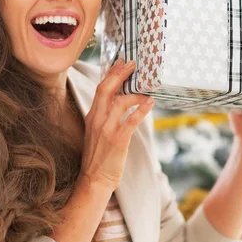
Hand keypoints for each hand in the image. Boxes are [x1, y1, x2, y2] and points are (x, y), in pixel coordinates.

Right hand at [79, 59, 154, 191]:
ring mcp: (106, 129)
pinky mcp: (118, 140)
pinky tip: (150, 103)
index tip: (120, 62)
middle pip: (106, 89)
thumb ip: (104, 115)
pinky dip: (141, 110)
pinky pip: (131, 120)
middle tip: (132, 64)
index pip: (100, 88)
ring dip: (135, 93)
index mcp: (92, 115)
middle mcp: (97, 119)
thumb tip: (119, 100)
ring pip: (120, 102)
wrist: (94, 179)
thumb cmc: (98, 155)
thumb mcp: (96, 131)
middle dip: (120, 74)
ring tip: (147, 89)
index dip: (111, 74)